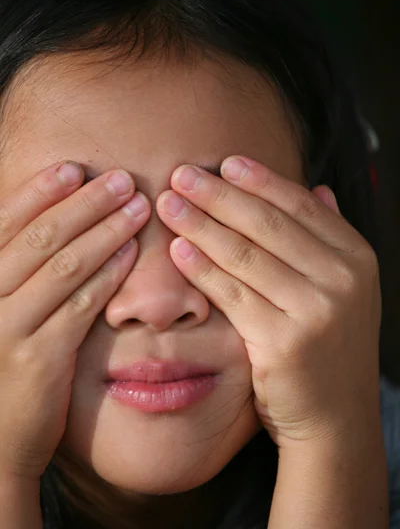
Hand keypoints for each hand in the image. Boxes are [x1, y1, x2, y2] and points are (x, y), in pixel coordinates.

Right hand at [0, 161, 149, 479]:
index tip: (75, 168)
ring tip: (138, 206)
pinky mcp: (39, 357)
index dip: (41, 192)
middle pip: (41, 238)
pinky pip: (80, 305)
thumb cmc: (0, 363)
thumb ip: (16, 270)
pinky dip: (108, 274)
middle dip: (85, 203)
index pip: (6, 223)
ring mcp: (9, 328)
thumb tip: (48, 222)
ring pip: (64, 266)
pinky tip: (131, 253)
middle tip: (122, 179)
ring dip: (105, 230)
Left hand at [156, 156, 381, 447]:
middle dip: (219, 195)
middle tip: (182, 174)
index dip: (259, 181)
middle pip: (268, 224)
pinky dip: (202, 269)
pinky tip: (178, 249)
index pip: (300, 206)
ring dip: (200, 225)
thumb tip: (318, 189)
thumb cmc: (329, 347)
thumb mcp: (344, 289)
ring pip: (244, 255)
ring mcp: (315, 312)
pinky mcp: (282, 343)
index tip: (224, 163)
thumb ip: (328, 238)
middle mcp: (342, 280)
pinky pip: (231, 294)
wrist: (335, 418)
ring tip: (169, 204)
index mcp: (356, 258)